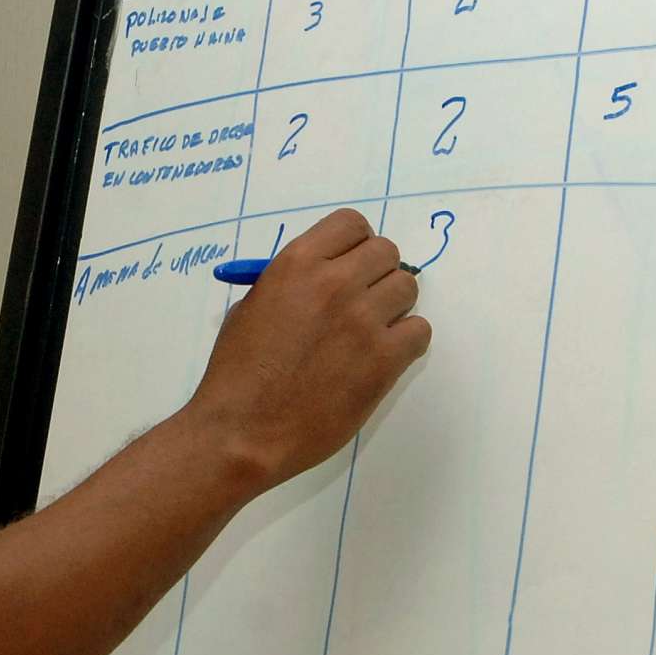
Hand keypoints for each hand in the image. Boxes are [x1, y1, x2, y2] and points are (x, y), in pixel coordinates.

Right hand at [188, 208, 429, 486]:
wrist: (242, 431)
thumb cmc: (235, 372)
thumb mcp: (251, 308)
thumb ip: (292, 285)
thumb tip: (328, 277)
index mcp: (296, 264)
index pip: (351, 224)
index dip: (354, 244)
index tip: (349, 265)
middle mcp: (334, 282)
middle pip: (386, 252)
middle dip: (376, 273)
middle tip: (361, 301)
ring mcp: (363, 320)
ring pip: (408, 287)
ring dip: (393, 306)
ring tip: (369, 332)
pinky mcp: (384, 360)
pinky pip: (419, 331)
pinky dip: (405, 341)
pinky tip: (380, 357)